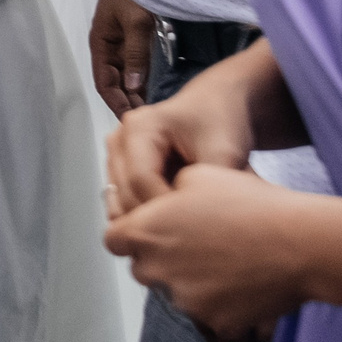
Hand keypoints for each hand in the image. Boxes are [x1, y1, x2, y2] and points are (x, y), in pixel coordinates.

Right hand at [91, 0, 156, 115]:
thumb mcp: (136, 23)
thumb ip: (135, 55)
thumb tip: (133, 86)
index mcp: (100, 44)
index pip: (104, 82)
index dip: (114, 101)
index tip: (128, 118)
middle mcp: (108, 48)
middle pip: (113, 82)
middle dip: (125, 101)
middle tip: (142, 120)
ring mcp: (121, 45)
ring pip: (125, 77)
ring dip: (133, 94)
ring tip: (147, 112)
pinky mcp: (133, 42)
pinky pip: (135, 67)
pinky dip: (141, 82)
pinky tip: (150, 93)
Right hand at [103, 64, 257, 215]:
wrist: (217, 106)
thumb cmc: (221, 124)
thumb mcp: (225, 153)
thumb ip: (206, 187)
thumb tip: (197, 226)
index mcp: (138, 128)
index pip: (139, 180)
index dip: (165, 208)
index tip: (197, 228)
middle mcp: (118, 139)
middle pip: (125, 193)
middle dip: (156, 218)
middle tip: (192, 234)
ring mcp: (115, 154)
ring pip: (119, 202)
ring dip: (149, 219)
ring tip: (184, 225)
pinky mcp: (119, 169)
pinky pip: (123, 202)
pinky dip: (146, 216)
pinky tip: (173, 218)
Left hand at [104, 164, 323, 337]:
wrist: (301, 242)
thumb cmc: (252, 204)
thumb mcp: (198, 175)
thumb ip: (167, 190)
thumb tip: (164, 199)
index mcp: (146, 232)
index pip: (113, 241)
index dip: (128, 237)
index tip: (146, 235)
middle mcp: (157, 269)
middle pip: (144, 270)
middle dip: (162, 261)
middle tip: (195, 249)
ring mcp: (186, 301)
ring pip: (177, 297)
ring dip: (193, 286)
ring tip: (228, 268)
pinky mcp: (217, 323)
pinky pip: (213, 327)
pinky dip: (224, 318)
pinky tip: (239, 306)